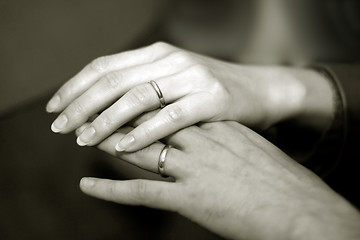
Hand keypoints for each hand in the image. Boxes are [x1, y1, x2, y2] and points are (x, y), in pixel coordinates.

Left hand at [47, 42, 333, 151]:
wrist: (262, 89)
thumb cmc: (213, 90)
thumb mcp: (175, 78)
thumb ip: (143, 84)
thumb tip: (101, 104)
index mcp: (159, 53)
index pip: (105, 66)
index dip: (74, 86)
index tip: (54, 107)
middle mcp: (172, 60)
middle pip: (114, 80)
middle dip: (81, 105)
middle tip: (59, 127)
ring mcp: (193, 78)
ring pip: (137, 97)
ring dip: (106, 120)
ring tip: (83, 140)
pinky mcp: (212, 100)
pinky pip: (170, 117)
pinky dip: (143, 132)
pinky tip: (122, 147)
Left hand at [78, 120, 359, 239]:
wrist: (298, 209)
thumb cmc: (276, 179)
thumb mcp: (247, 145)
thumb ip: (222, 136)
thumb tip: (206, 131)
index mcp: (215, 125)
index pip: (168, 106)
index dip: (140, 101)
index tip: (121, 96)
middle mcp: (201, 140)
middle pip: (149, 122)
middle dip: (117, 115)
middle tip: (92, 110)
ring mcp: (193, 169)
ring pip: (140, 150)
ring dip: (108, 142)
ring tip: (84, 137)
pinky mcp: (189, 199)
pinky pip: (141, 192)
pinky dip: (110, 189)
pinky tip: (88, 184)